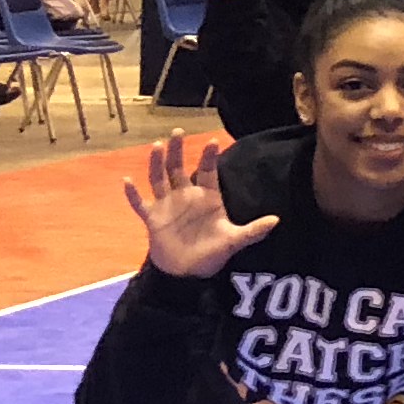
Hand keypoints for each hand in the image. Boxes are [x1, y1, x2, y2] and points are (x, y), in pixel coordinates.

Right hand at [124, 131, 278, 277]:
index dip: (210, 157)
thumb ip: (253, 230)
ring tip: (156, 146)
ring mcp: (167, 205)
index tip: (214, 141)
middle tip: (177, 132)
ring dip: (156, 163)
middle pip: (179, 168)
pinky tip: (127, 181)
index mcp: (207, 197)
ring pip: (159, 179)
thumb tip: (276, 220)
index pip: (208, 172)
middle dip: (177, 150)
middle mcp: (185, 196)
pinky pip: (140, 204)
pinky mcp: (153, 218)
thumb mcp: (234, 241)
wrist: (188, 271)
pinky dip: (133, 194)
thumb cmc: (211, 253)